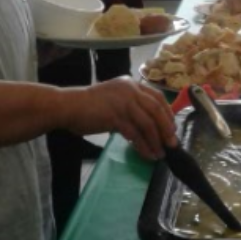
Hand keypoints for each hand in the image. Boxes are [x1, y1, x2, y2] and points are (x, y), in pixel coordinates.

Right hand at [63, 78, 177, 160]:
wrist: (68, 106)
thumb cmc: (90, 105)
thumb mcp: (115, 99)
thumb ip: (131, 106)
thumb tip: (150, 125)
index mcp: (132, 84)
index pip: (157, 97)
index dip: (168, 113)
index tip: (172, 127)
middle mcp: (130, 90)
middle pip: (156, 110)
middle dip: (167, 128)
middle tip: (172, 143)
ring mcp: (123, 103)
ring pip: (147, 123)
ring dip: (156, 140)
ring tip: (160, 153)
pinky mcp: (115, 117)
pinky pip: (134, 134)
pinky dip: (143, 146)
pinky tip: (147, 154)